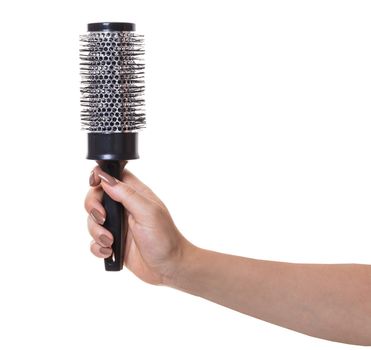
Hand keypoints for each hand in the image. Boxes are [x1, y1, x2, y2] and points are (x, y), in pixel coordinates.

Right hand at [84, 165, 193, 284]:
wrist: (169, 267)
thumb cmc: (165, 238)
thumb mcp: (148, 212)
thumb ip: (127, 194)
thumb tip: (106, 178)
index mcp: (135, 195)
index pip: (113, 176)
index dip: (100, 176)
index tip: (94, 184)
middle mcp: (125, 207)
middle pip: (97, 197)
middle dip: (93, 207)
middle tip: (103, 218)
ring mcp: (118, 225)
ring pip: (93, 220)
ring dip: (96, 231)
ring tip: (110, 241)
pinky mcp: (114, 243)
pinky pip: (95, 241)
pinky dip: (98, 247)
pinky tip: (110, 251)